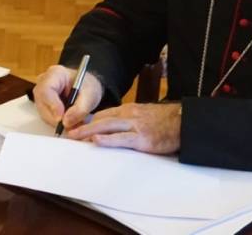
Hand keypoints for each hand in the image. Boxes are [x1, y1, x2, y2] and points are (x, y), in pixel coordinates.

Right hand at [32, 65, 102, 131]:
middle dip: (56, 118)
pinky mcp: (43, 104)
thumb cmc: (87, 86)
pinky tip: (69, 121)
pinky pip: (46, 117)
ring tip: (74, 122)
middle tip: (71, 125)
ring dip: (57, 122)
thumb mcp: (90, 95)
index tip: (61, 118)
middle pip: (42, 103)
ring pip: (43, 113)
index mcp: (55, 73)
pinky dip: (58, 122)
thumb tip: (66, 122)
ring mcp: (41, 94)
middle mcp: (44, 82)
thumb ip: (80, 109)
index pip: (46, 90)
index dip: (52, 105)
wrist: (86, 88)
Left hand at [66, 102, 182, 153]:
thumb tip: (112, 130)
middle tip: (67, 133)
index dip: (86, 120)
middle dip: (82, 126)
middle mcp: (128, 116)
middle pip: (100, 119)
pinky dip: (108, 139)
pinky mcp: (142, 138)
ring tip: (74, 136)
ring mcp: (135, 126)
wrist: (184, 122)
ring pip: (107, 126)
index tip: (73, 125)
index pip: (102, 114)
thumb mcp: (143, 117)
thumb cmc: (164, 122)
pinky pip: (122, 138)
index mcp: (128, 111)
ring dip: (88, 131)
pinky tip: (97, 140)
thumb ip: (128, 121)